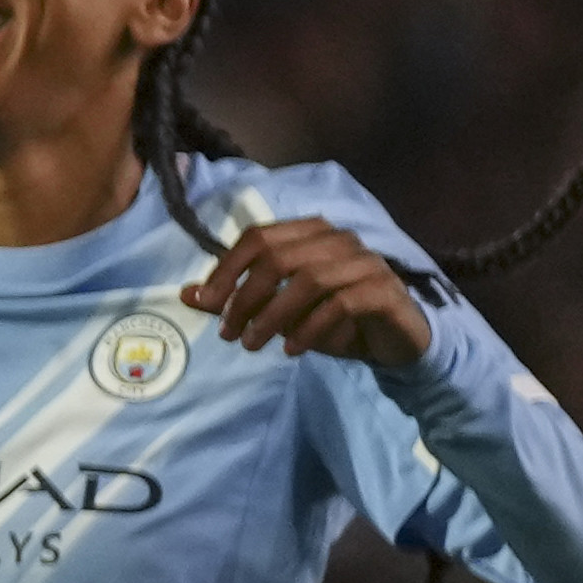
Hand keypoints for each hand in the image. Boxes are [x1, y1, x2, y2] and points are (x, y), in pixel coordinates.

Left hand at [181, 212, 431, 371]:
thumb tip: (187, 295)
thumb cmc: (334, 319)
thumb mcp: (280, 311)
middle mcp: (338, 239)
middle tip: (227, 332)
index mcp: (311, 233)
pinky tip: (292, 350)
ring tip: (253, 345)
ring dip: (272, 316)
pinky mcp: (384, 290)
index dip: (226, 268)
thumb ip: (238, 299)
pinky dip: (309, 329)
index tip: (205, 303)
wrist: (396, 339)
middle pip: (278, 256)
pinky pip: (340, 304)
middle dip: (244, 296)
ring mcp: (365, 262)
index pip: (258, 237)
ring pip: (308, 279)